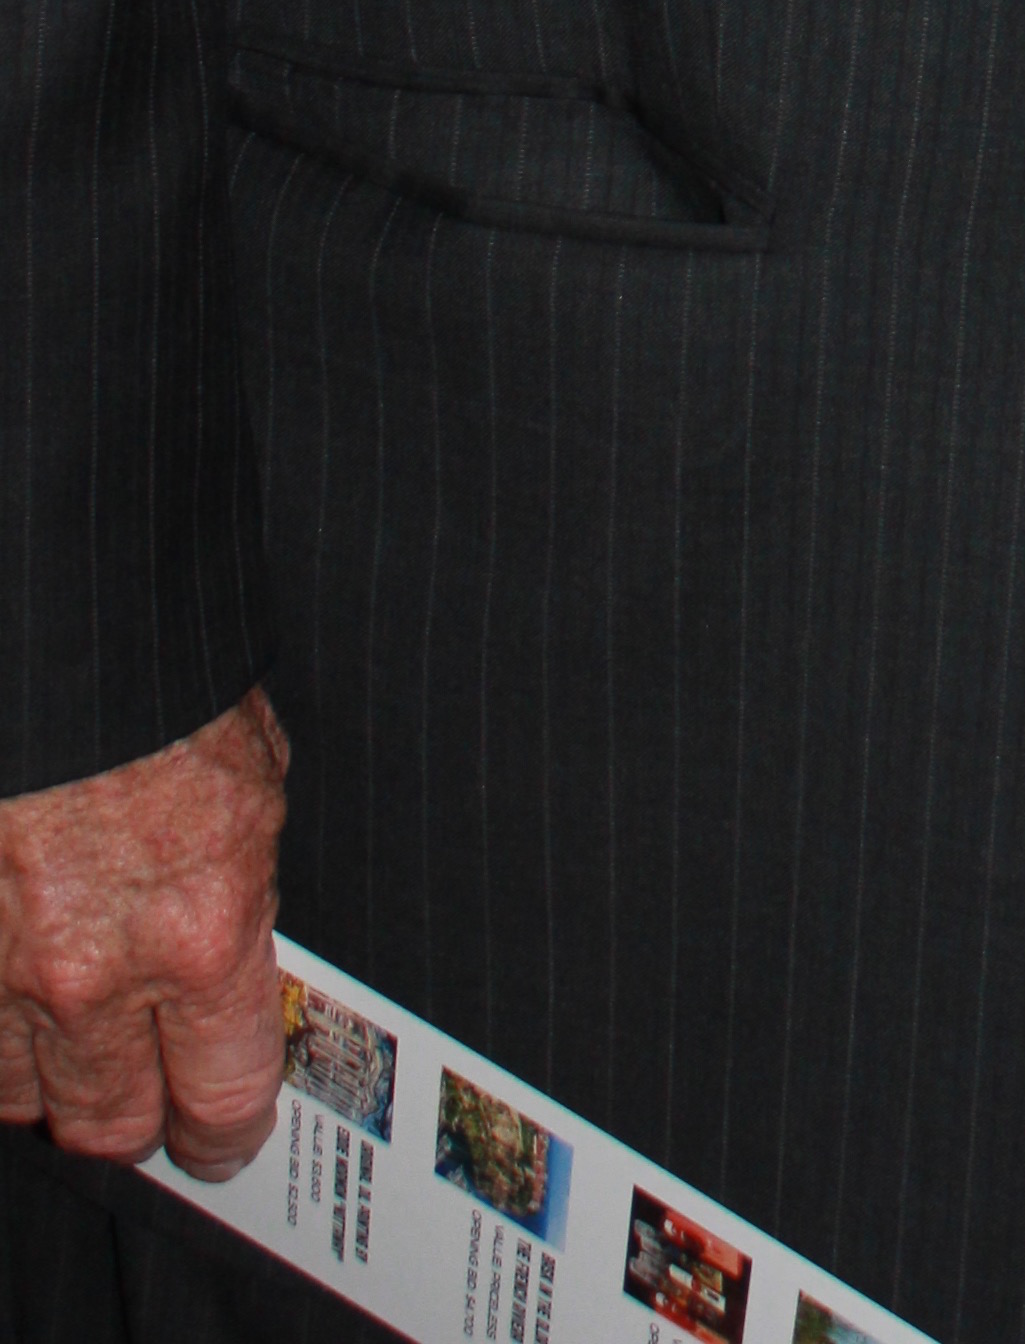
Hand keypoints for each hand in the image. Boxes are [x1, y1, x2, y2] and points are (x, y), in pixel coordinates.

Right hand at [0, 691, 290, 1177]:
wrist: (65, 638)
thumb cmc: (163, 684)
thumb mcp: (251, 777)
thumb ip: (240, 881)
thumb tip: (239, 932)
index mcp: (202, 934)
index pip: (223, 1096)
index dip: (227, 1130)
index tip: (226, 1133)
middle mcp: (98, 975)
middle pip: (111, 1127)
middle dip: (134, 1121)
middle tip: (146, 1097)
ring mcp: (3, 970)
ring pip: (18, 1098)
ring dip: (47, 1078)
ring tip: (72, 1041)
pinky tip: (15, 998)